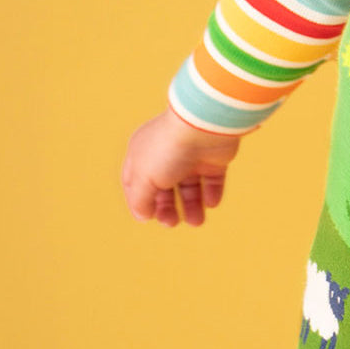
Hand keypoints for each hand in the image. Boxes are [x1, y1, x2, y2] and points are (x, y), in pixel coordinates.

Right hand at [121, 108, 241, 225]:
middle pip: (164, 188)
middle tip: (171, 223)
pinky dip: (211, 194)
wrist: (204, 125)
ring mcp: (191, 156)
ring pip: (189, 187)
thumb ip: (140, 200)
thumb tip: (143, 216)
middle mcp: (166, 154)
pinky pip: (212, 181)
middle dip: (167, 208)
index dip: (139, 201)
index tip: (146, 217)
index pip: (135, 182)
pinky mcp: (214, 158)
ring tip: (196, 222)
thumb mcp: (143, 178)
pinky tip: (210, 203)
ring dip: (192, 207)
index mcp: (142, 153)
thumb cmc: (168, 149)